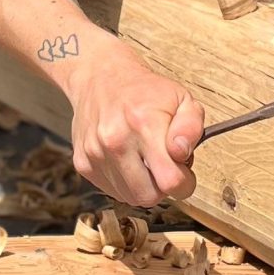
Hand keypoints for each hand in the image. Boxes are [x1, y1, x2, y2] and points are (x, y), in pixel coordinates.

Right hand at [63, 34, 204, 206]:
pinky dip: (125, 182)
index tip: (184, 174)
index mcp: (144, 124)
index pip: (170, 181)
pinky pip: (112, 190)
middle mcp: (115, 141)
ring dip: (143, 185)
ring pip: (130, 197)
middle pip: (149, 196)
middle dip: (163, 186)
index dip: (185, 184)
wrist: (99, 77)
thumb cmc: (144, 91)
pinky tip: (128, 160)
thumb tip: (181, 154)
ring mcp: (96, 154)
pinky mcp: (82, 162)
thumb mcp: (181, 98)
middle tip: (164, 165)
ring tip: (145, 160)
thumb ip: (191, 128)